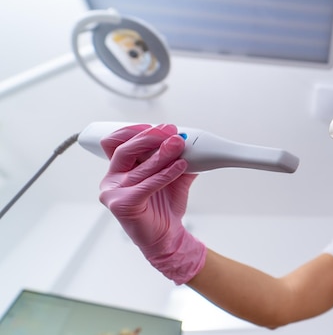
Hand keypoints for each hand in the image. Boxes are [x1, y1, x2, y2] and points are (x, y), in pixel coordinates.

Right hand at [99, 124, 206, 283]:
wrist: (167, 236)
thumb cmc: (164, 206)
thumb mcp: (173, 175)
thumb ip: (178, 157)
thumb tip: (191, 140)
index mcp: (119, 170)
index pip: (117, 142)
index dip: (136, 131)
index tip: (161, 127)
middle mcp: (111, 180)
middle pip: (125, 149)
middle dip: (150, 138)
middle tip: (171, 132)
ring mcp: (113, 193)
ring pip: (139, 167)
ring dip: (162, 154)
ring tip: (179, 145)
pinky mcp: (123, 205)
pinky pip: (147, 184)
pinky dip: (165, 174)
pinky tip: (180, 167)